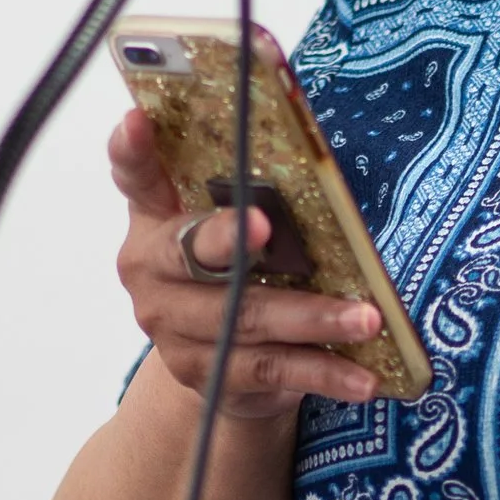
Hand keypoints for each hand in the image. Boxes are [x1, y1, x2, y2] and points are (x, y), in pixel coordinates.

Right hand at [111, 104, 384, 417]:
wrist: (221, 364)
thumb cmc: (239, 272)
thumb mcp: (241, 226)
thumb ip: (259, 198)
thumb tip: (325, 172)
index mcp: (155, 216)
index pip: (135, 174)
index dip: (132, 148)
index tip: (138, 120)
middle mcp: (150, 270)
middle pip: (188, 252)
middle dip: (227, 238)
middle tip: (264, 226)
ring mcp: (170, 326)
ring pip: (244, 317)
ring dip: (312, 318)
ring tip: (367, 319)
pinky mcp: (204, 374)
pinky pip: (269, 369)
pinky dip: (322, 372)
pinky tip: (362, 379)